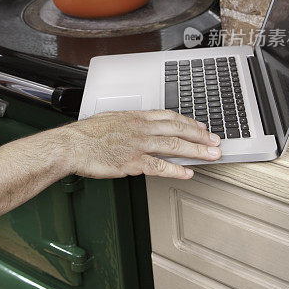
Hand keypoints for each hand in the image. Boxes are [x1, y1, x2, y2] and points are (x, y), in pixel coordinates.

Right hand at [62, 110, 221, 178]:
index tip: (201, 126)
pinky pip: (160, 166)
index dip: (188, 122)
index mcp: (136, 117)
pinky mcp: (133, 162)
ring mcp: (138, 145)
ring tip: (212, 155)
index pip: (169, 116)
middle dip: (200, 135)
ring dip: (196, 150)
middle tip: (216, 141)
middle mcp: (140, 128)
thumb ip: (129, 121)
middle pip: (177, 129)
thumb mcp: (111, 119)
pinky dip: (177, 169)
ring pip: (174, 145)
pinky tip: (188, 172)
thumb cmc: (87, 134)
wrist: (72, 145)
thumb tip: (139, 123)